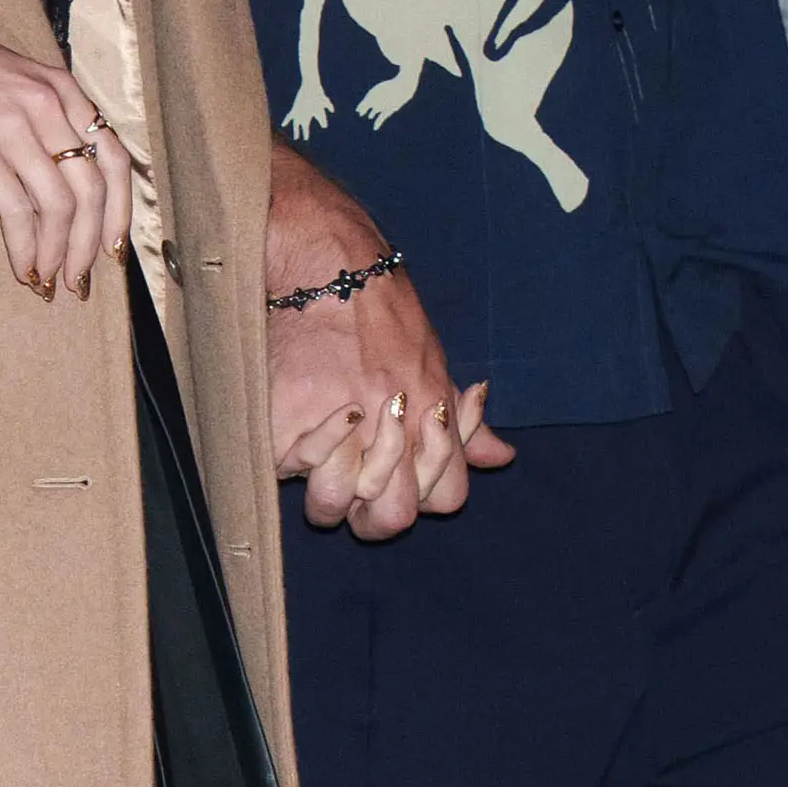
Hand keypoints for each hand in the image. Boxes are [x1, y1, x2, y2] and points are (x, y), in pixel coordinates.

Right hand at [0, 1, 127, 297]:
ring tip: (50, 280)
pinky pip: (16, 210)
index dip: (121, 209)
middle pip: (91, 190)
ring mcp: (13, 128)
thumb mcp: (17, 79)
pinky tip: (22, 267)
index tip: (115, 246)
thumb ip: (47, 117)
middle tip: (80, 278)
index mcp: (63, 89)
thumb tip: (66, 177)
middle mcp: (47, 107)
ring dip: (59, 252)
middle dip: (90, 243)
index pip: (114, 158)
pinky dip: (24, 247)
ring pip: (59, 205)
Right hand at [262, 140, 510, 537]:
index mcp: (434, 417)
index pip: (446, 499)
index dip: (423, 490)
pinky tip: (299, 420)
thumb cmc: (386, 313)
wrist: (329, 266)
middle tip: (358, 475)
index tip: (401, 466)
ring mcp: (339, 431)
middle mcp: (393, 430)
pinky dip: (290, 455)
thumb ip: (467, 421)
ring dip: (327, 488)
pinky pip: (287, 474)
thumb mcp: (436, 362)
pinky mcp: (285, 425)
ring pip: (332, 509)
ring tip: (323, 453)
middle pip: (391, 520)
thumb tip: (502, 457)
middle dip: (375, 508)